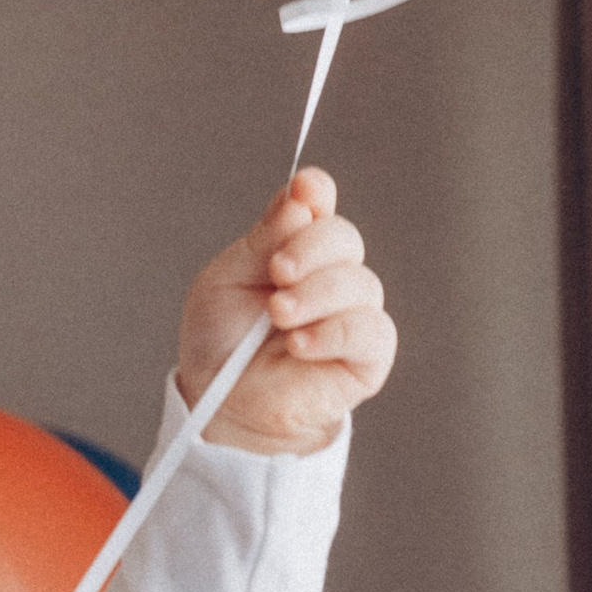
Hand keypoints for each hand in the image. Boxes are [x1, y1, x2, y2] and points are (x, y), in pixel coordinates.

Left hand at [175, 168, 394, 453]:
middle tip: (277, 273)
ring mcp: (353, 311)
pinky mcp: (368, 355)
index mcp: (294, 246)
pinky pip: (370, 330)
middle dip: (310, 248)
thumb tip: (299, 200)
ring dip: (316, 295)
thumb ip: (261, 242)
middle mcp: (330, 272)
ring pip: (360, 283)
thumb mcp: (224, 282)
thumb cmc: (222, 341)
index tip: (304, 191)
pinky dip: (333, 331)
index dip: (316, 191)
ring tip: (278, 316)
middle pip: (344, 237)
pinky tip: (299, 343)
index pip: (318, 204)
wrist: (223, 401)